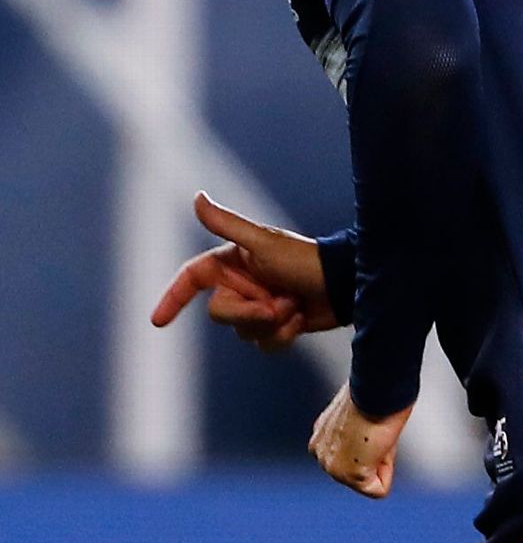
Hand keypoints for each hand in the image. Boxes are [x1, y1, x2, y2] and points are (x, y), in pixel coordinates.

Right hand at [151, 191, 337, 349]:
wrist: (345, 284)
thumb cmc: (305, 258)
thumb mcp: (263, 243)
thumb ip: (227, 225)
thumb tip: (197, 197)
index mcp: (234, 262)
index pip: (193, 278)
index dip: (173, 297)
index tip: (158, 321)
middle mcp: (242, 284)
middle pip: (219, 313)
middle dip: (248, 313)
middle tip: (276, 304)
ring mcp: (259, 306)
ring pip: (242, 332)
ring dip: (272, 324)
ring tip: (295, 305)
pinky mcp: (276, 326)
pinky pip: (264, 345)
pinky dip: (283, 336)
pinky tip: (302, 320)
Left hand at [308, 382, 410, 496]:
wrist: (375, 388)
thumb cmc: (375, 391)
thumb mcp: (360, 411)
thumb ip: (356, 431)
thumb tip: (370, 438)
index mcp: (321, 437)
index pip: (353, 454)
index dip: (371, 438)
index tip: (369, 419)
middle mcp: (319, 454)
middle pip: (361, 469)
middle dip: (375, 452)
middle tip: (374, 427)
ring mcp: (331, 466)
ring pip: (370, 479)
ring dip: (381, 459)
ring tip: (375, 434)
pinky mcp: (349, 475)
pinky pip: (378, 489)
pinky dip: (387, 470)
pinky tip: (379, 445)